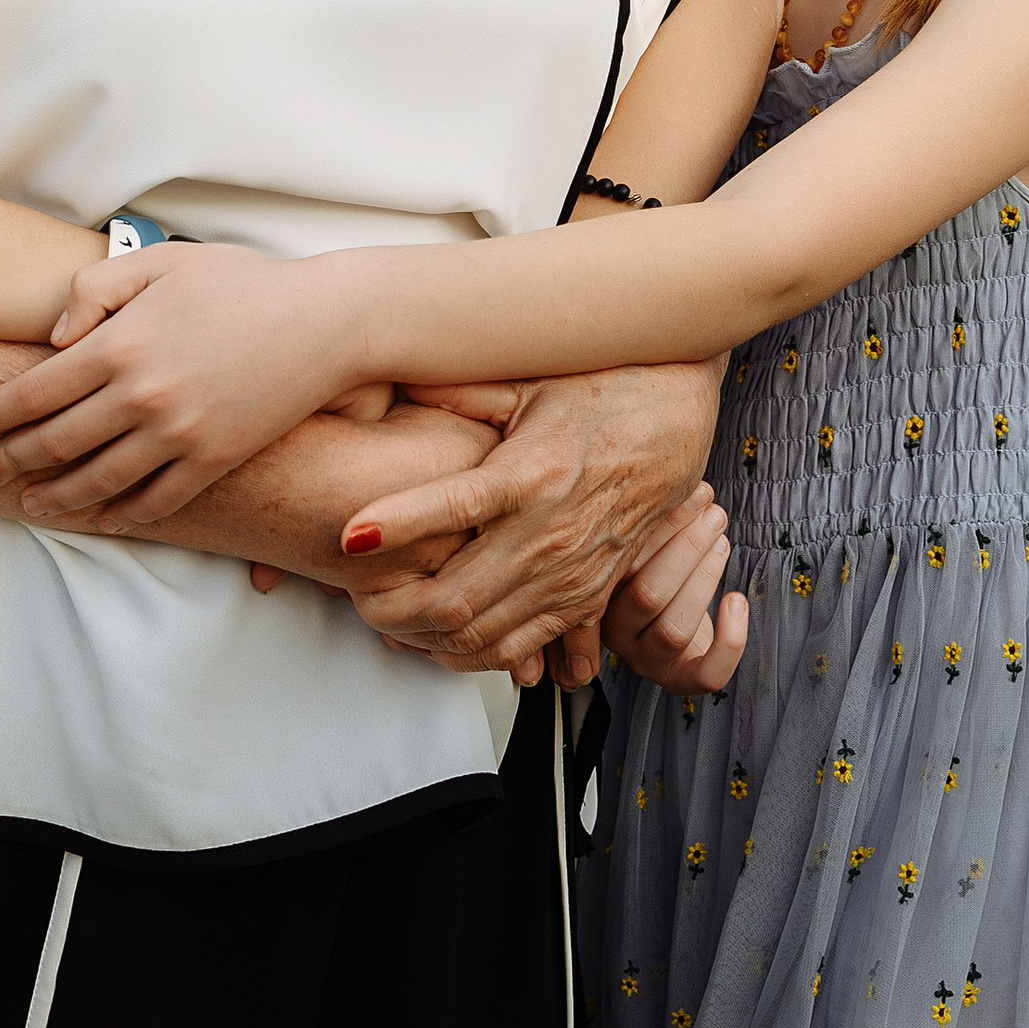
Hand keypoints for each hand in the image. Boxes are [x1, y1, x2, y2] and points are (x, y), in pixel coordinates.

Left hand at [0, 243, 374, 524]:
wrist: (326, 320)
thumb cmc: (243, 282)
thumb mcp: (162, 262)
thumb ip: (95, 288)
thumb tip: (52, 338)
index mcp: (121, 343)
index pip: (31, 392)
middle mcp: (141, 395)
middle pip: (53, 442)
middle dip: (8, 461)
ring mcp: (179, 434)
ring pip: (96, 480)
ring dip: (53, 496)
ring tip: (29, 503)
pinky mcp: (214, 460)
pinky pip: (155, 500)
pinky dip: (121, 513)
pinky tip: (100, 516)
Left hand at [339, 363, 722, 683]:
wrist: (678, 415)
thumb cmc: (605, 388)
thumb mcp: (528, 379)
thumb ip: (460, 390)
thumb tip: (395, 371)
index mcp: (532, 473)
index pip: (454, 507)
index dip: (397, 525)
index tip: (350, 535)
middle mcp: (551, 532)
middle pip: (457, 597)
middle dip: (393, 608)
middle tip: (354, 596)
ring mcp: (571, 572)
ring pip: (484, 636)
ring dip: (426, 640)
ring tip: (385, 622)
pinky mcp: (588, 595)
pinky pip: (524, 647)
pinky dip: (475, 656)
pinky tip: (439, 643)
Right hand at [604, 496, 747, 695]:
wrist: (664, 628)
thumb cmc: (650, 568)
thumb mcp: (635, 541)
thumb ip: (638, 516)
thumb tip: (670, 467)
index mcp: (593, 594)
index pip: (619, 563)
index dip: (660, 526)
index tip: (692, 491)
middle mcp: (615, 632)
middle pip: (647, 594)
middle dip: (688, 547)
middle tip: (714, 513)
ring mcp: (647, 659)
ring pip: (675, 629)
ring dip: (705, 579)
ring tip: (722, 541)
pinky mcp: (681, 679)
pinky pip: (708, 673)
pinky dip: (731, 638)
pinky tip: (737, 600)